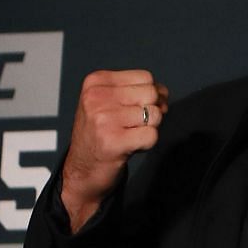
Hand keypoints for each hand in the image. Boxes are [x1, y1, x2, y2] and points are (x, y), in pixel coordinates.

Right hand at [58, 69, 168, 231]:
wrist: (83, 169)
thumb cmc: (101, 134)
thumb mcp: (110, 102)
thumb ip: (137, 91)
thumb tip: (164, 93)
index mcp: (95, 82)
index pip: (145, 77)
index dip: (150, 95)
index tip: (136, 109)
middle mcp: (96, 97)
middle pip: (152, 94)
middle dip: (152, 111)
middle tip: (133, 125)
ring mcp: (103, 119)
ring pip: (155, 115)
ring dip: (149, 129)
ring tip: (128, 136)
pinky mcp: (113, 142)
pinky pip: (152, 135)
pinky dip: (147, 144)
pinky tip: (129, 147)